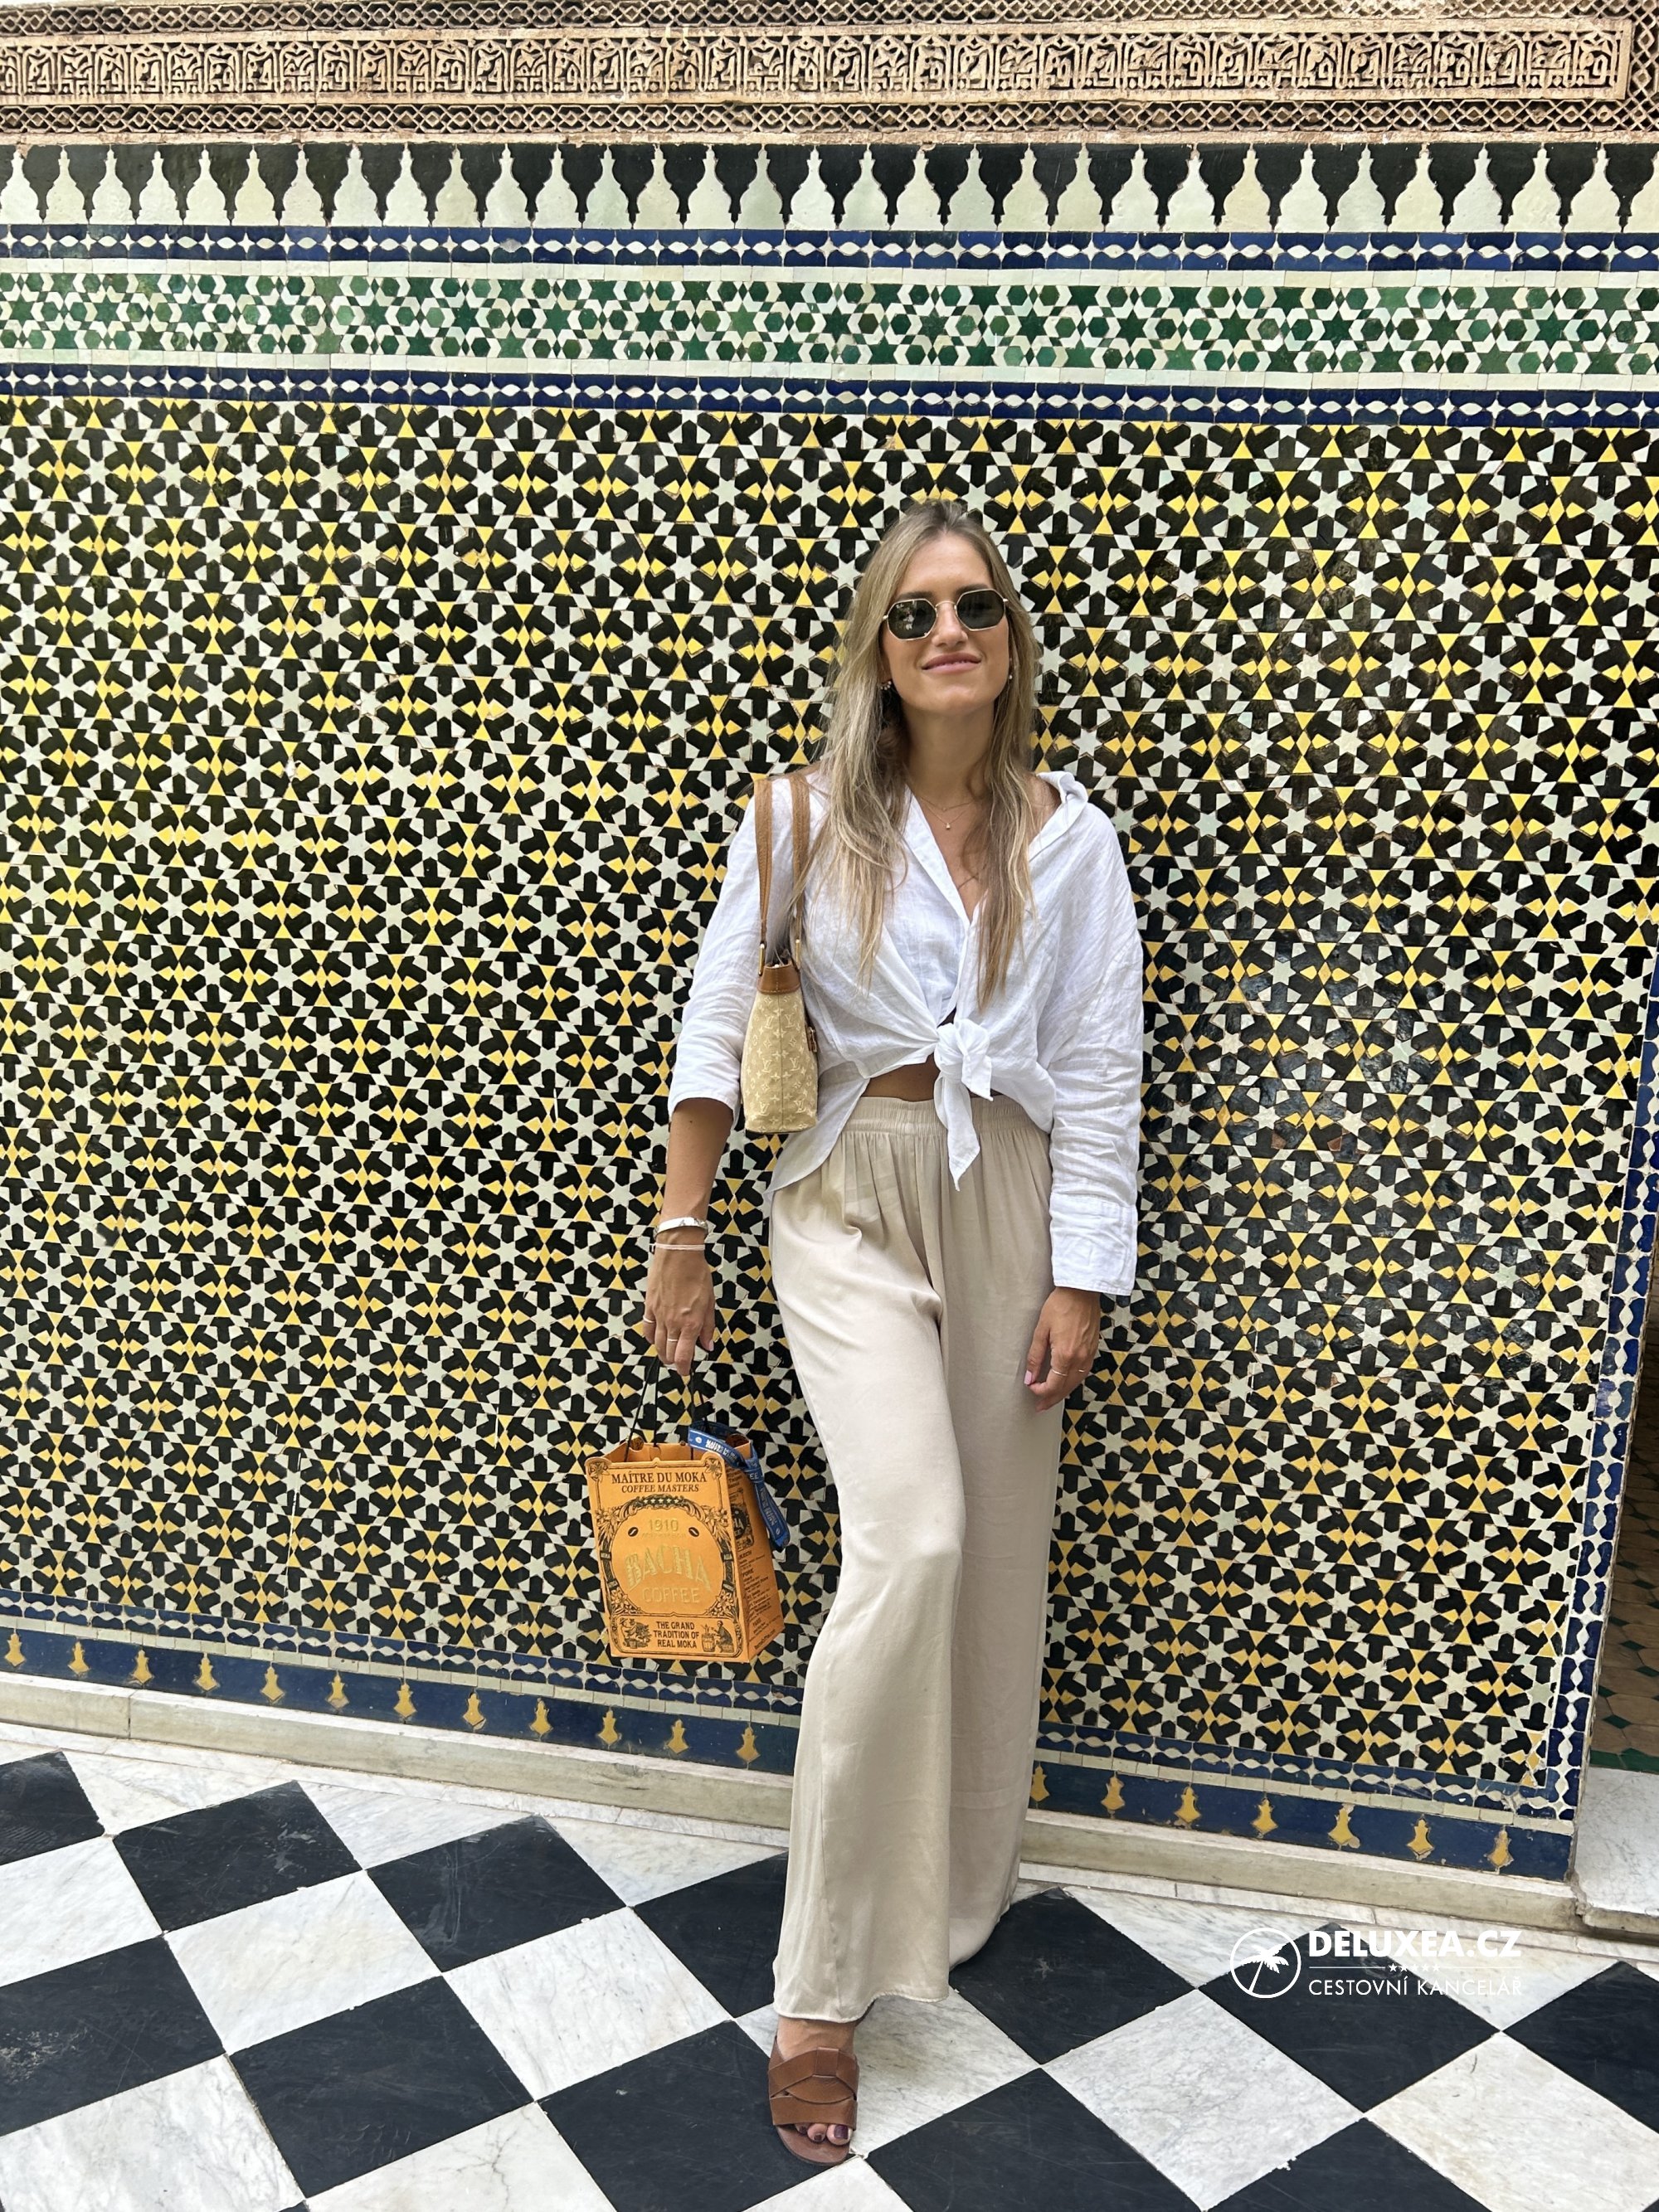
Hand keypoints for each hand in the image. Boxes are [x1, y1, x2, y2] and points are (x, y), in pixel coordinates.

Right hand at [641, 1242, 716, 1376]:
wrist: (678, 1254)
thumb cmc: (696, 1273)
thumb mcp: (709, 1301)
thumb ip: (707, 1326)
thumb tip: (707, 1345)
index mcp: (690, 1322)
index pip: (684, 1355)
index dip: (683, 1368)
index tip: (685, 1372)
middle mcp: (673, 1322)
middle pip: (668, 1353)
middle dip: (674, 1362)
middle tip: (678, 1362)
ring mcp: (659, 1315)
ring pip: (657, 1344)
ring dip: (663, 1352)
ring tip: (668, 1354)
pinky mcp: (649, 1306)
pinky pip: (647, 1329)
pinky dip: (651, 1337)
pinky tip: (655, 1338)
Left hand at [1023, 1287, 1100, 1411]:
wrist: (1082, 1290)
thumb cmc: (1060, 1305)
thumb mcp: (1041, 1330)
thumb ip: (1035, 1356)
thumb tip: (1030, 1378)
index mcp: (1065, 1355)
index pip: (1053, 1385)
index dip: (1041, 1392)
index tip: (1031, 1389)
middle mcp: (1080, 1358)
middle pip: (1065, 1388)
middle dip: (1051, 1399)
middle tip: (1040, 1407)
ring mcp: (1089, 1354)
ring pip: (1076, 1382)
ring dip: (1063, 1392)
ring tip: (1051, 1398)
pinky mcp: (1093, 1349)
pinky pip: (1083, 1373)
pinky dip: (1073, 1381)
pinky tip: (1066, 1382)